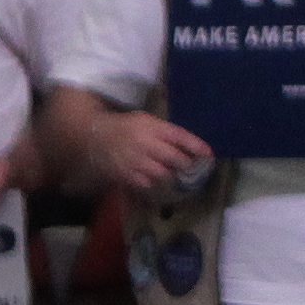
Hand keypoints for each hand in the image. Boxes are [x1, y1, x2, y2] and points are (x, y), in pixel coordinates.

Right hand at [83, 110, 212, 198]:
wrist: (96, 136)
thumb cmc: (126, 127)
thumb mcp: (147, 121)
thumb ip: (166, 133)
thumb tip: (190, 148)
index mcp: (152, 127)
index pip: (180, 136)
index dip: (196, 146)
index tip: (209, 154)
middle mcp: (146, 143)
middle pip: (175, 159)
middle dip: (186, 164)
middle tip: (189, 166)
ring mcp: (136, 160)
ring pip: (164, 174)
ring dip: (171, 174)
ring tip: (170, 171)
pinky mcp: (127, 174)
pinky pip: (148, 183)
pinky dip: (153, 181)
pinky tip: (151, 175)